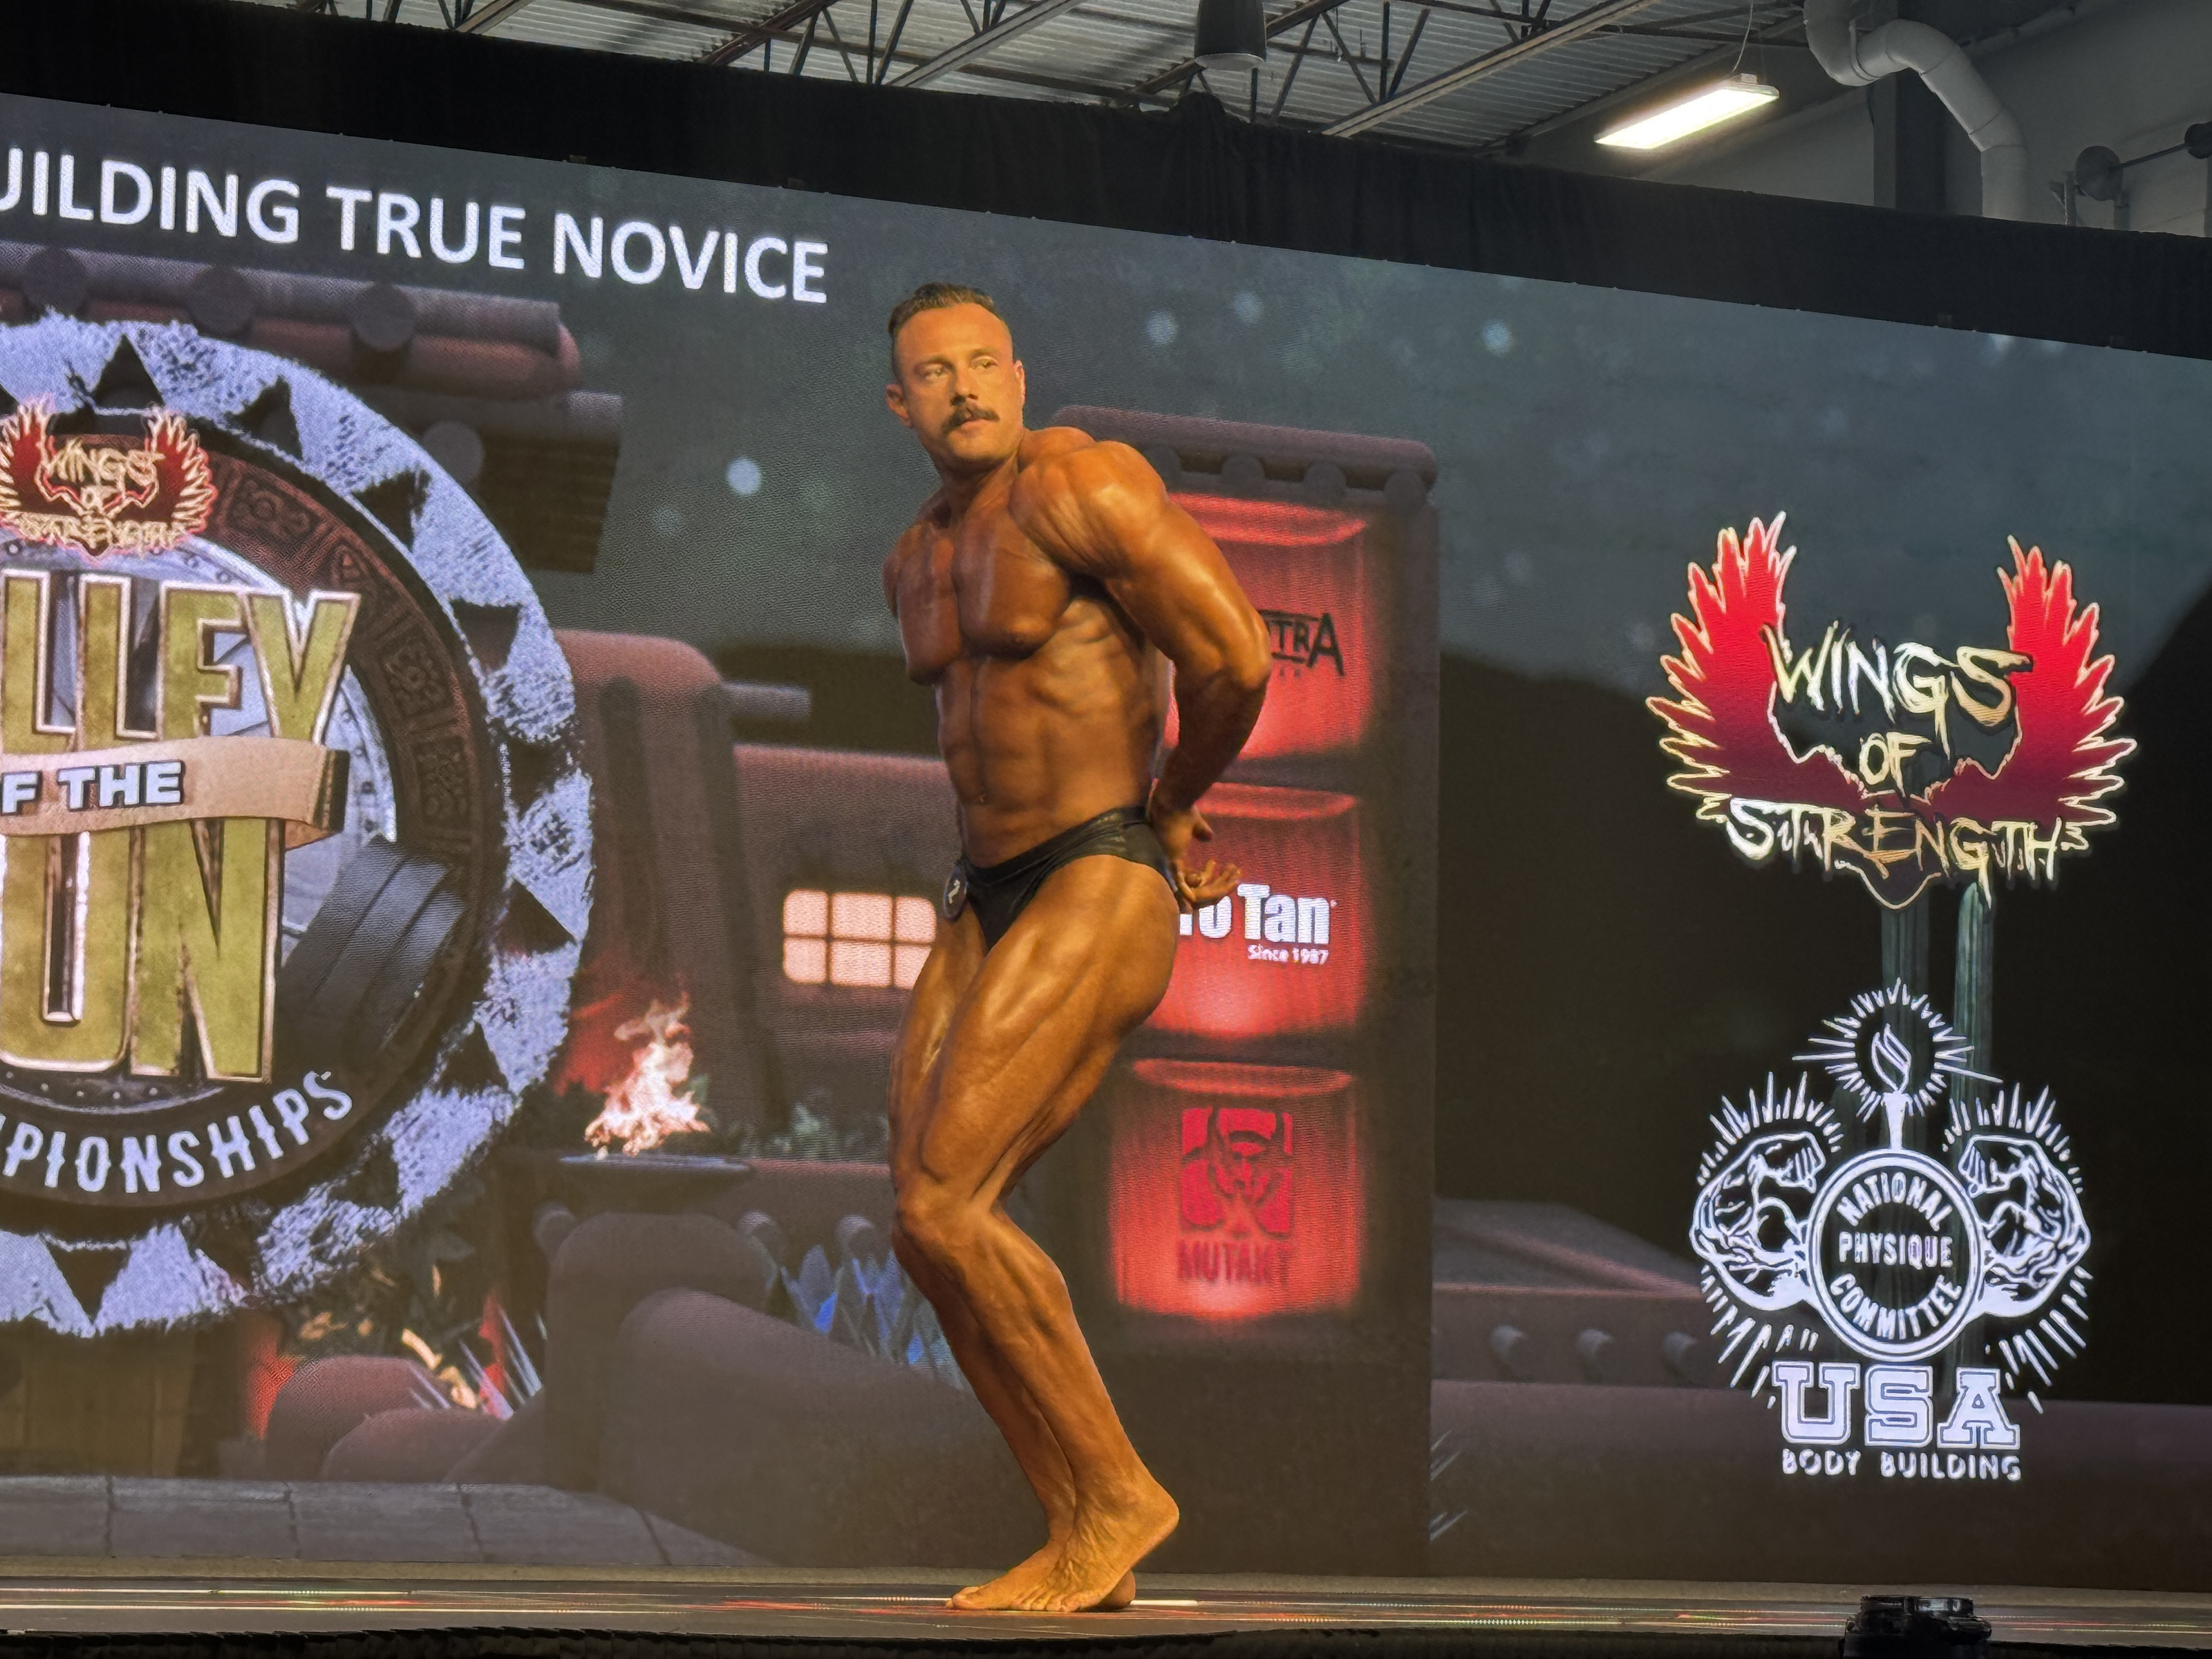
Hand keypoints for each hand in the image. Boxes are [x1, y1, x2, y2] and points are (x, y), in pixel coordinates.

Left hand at [1148, 793, 1240, 911]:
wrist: (1172, 802)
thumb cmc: (1180, 809)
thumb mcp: (1195, 823)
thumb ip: (1201, 831)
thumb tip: (1210, 837)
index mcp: (1176, 853)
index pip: (1187, 874)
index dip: (1201, 877)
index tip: (1214, 876)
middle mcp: (1171, 860)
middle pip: (1188, 884)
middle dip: (1206, 888)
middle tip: (1224, 886)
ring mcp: (1170, 861)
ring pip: (1186, 885)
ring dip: (1204, 889)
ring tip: (1221, 889)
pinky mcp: (1172, 859)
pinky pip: (1180, 881)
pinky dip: (1188, 890)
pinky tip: (1197, 897)